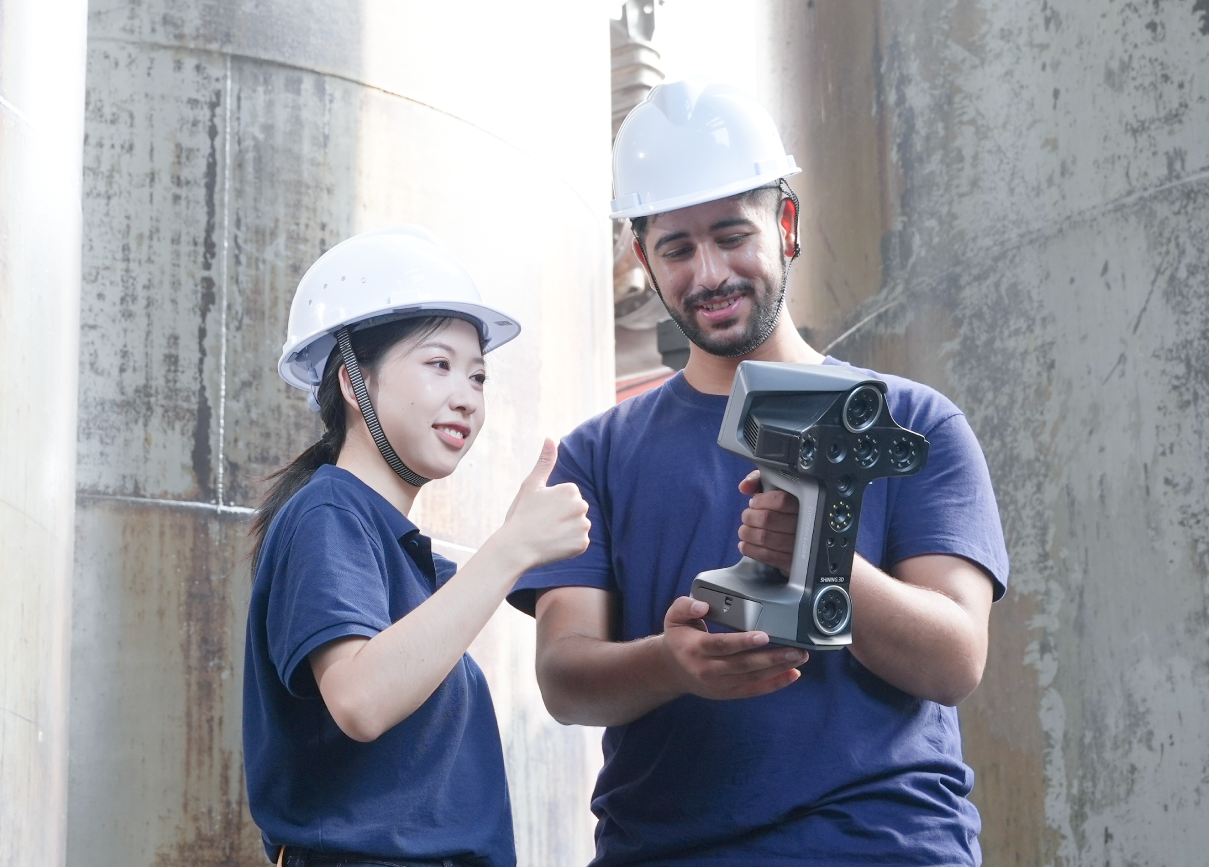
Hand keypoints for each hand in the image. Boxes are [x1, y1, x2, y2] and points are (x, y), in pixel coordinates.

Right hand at [500, 439, 590, 569]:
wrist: (516, 548)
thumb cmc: (521, 515)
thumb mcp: (531, 485)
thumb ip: (544, 462)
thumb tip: (550, 438)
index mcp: (570, 490)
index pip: (568, 496)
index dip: (553, 505)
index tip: (540, 511)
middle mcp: (581, 506)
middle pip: (575, 510)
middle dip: (562, 517)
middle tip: (543, 524)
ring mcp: (583, 526)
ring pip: (578, 526)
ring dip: (566, 531)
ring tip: (547, 535)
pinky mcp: (583, 544)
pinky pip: (579, 542)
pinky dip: (569, 545)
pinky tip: (554, 545)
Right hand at [660, 596, 805, 699]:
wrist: (672, 670)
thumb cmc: (679, 638)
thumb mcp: (673, 617)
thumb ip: (686, 606)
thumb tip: (703, 605)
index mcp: (695, 649)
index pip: (722, 645)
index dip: (743, 642)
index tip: (764, 636)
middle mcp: (707, 670)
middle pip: (743, 664)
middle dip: (771, 658)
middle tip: (795, 649)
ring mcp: (719, 684)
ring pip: (752, 678)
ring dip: (778, 669)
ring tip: (799, 658)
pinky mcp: (728, 693)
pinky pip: (754, 690)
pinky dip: (775, 684)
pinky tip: (792, 675)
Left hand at [736, 470, 797, 574]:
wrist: (800, 540)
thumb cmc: (784, 510)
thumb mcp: (775, 488)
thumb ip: (759, 480)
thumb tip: (745, 486)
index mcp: (803, 504)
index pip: (780, 500)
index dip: (761, 501)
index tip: (754, 502)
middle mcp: (804, 524)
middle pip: (768, 519)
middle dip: (750, 517)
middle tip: (747, 517)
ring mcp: (799, 545)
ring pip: (765, 537)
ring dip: (747, 533)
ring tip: (744, 530)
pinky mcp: (793, 562)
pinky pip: (767, 556)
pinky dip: (750, 549)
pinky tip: (745, 544)